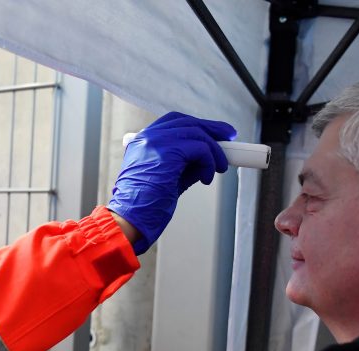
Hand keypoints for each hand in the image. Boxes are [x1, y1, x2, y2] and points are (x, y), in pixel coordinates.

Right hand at [108, 112, 235, 253]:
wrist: (129, 220)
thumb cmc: (144, 206)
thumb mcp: (167, 178)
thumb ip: (185, 164)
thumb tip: (208, 158)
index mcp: (142, 142)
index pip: (174, 123)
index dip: (197, 126)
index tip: (215, 134)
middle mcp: (147, 138)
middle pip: (187, 122)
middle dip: (212, 130)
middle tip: (229, 139)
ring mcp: (156, 143)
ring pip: (196, 133)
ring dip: (214, 152)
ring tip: (218, 169)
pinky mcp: (167, 152)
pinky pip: (200, 149)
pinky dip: (209, 163)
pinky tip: (207, 178)